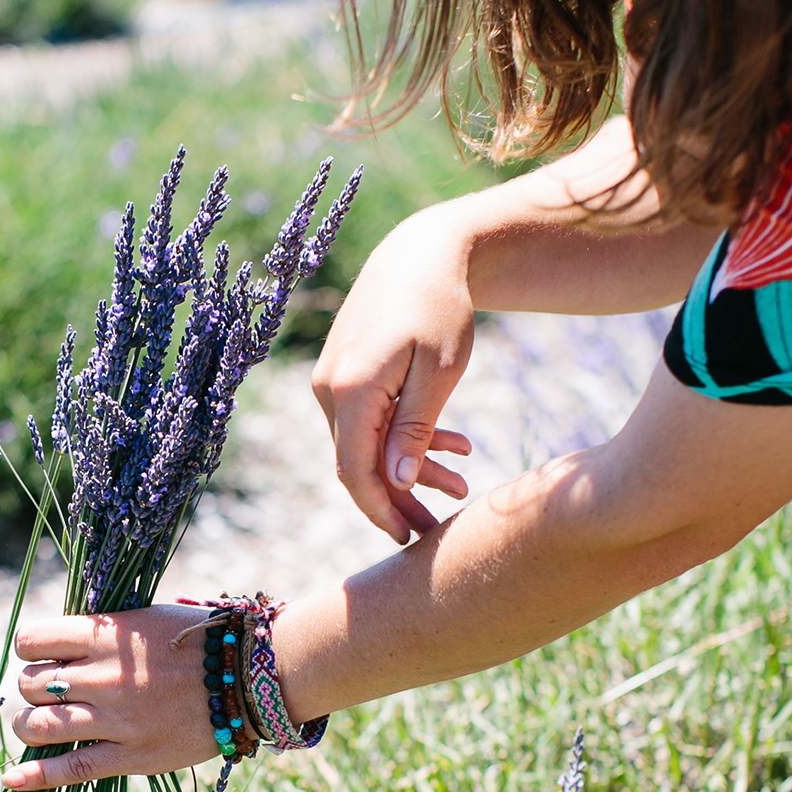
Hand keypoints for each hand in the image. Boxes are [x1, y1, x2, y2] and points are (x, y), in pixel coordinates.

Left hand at [2, 605, 236, 790]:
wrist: (247, 677)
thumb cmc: (197, 640)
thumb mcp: (144, 618)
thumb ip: (100, 633)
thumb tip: (56, 646)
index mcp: (106, 636)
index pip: (33, 640)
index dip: (28, 646)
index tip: (37, 653)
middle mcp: (104, 676)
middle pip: (31, 683)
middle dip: (31, 685)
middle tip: (48, 688)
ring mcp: (117, 719)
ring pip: (40, 725)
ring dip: (29, 724)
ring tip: (39, 722)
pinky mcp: (131, 756)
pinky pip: (70, 768)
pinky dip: (33, 776)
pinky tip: (10, 779)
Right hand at [312, 208, 473, 543]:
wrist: (422, 252)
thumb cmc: (440, 307)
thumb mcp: (438, 373)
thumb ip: (413, 430)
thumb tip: (396, 483)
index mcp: (350, 390)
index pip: (355, 471)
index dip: (382, 510)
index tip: (411, 539)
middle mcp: (329, 388)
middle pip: (358, 462)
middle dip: (401, 496)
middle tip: (440, 526)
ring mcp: (331, 380)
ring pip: (365, 443)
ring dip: (409, 466)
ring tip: (462, 479)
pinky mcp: (343, 372)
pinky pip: (368, 420)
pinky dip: (403, 437)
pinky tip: (452, 443)